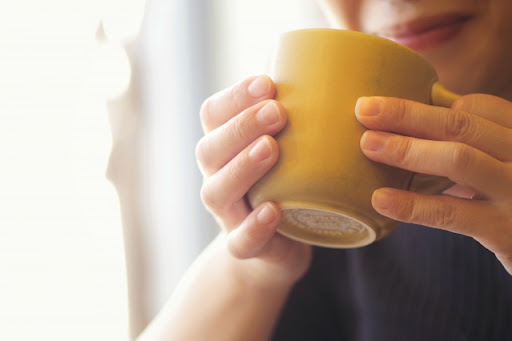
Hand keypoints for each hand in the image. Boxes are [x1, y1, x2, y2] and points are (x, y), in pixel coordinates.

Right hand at [196, 75, 311, 287]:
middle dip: (240, 127)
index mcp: (225, 147)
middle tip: (277, 112)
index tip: (267, 82)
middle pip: (209, 149)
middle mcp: (217, 177)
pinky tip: (274, 209)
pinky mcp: (243, 246)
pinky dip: (253, 226)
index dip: (234, 97)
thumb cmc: (285, 184)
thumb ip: (295, 119)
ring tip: (271, 149)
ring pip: (216, 192)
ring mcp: (228, 214)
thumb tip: (334, 74)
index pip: (213, 115)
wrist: (277, 246)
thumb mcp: (287, 148)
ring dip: (242, 168)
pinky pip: (239, 240)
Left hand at [355, 94, 511, 274]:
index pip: (475, 107)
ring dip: (407, 149)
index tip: (385, 108)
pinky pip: (452, 212)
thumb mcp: (499, 166)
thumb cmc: (511, 200)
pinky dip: (413, 205)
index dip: (427, 106)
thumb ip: (468, 150)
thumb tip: (405, 134)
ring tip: (367, 145)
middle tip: (364, 109)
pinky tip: (380, 199)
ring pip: (459, 159)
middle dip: (407, 114)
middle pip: (460, 125)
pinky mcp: (505, 229)